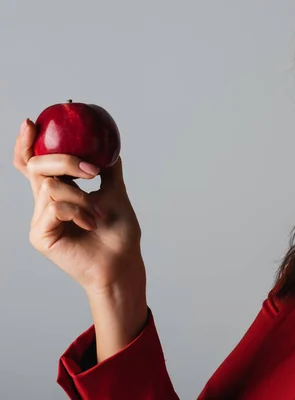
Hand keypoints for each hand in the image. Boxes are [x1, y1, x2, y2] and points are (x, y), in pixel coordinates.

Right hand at [13, 118, 145, 295]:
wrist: (123, 262)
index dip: (27, 144)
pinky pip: (54, 207)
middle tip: (91, 172)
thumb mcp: (116, 193)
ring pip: (50, 186)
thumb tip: (109, 145)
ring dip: (81, 196)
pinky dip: (78, 211)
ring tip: (98, 213)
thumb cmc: (119, 234)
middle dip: (64, 161)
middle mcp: (45, 205)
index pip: (34, 164)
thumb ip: (108, 170)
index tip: (32, 122)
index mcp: (59, 193)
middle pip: (36, 166)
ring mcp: (40, 220)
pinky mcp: (40, 235)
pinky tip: (91, 222)